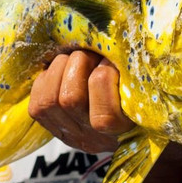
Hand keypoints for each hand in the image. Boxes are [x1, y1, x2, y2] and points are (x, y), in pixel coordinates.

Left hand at [28, 51, 181, 182]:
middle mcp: (95, 139)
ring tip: (76, 61)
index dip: (104, 74)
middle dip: (78, 64)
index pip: (103, 114)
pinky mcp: (52, 128)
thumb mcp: (146, 84)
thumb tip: (112, 44)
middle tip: (91, 55)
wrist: (135, 125)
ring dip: (60, 68)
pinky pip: (36, 103)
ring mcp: (71, 136)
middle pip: (70, 99)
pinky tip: (61, 73)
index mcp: (124, 130)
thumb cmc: (143, 93)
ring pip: (48, 99)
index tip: (112, 62)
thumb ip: (133, 70)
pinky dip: (45, 80)